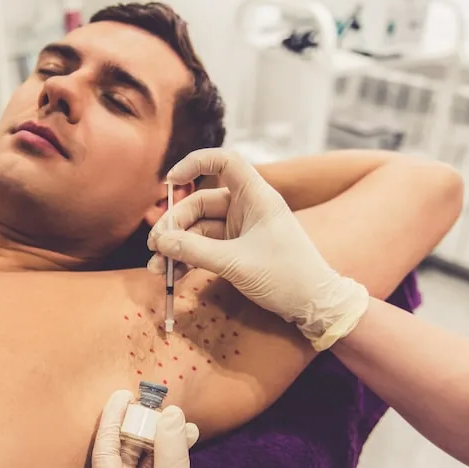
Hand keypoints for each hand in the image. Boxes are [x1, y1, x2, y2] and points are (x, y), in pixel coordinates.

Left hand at [92, 391, 274, 467]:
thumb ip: (170, 452)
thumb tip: (169, 413)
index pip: (105, 454)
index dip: (112, 420)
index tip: (122, 393)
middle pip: (123, 457)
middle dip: (139, 428)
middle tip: (154, 401)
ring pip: (144, 465)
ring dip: (159, 442)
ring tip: (178, 420)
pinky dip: (170, 459)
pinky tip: (184, 441)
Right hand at [147, 148, 368, 350]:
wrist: (314, 305)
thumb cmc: (286, 277)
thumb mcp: (236, 263)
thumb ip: (195, 251)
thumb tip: (161, 241)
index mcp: (256, 197)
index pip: (225, 162)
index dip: (196, 163)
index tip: (171, 181)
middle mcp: (247, 208)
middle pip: (200, 203)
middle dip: (174, 225)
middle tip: (155, 248)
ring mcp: (241, 230)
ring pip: (199, 229)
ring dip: (177, 247)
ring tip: (157, 269)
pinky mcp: (238, 250)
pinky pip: (205, 247)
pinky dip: (189, 259)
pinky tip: (173, 276)